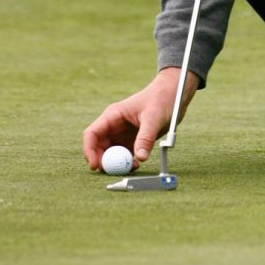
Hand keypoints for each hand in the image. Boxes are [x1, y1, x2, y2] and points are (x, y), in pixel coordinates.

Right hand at [82, 68, 198, 171]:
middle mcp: (114, 126)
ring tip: (132, 166)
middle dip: (103, 161)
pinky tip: (137, 163)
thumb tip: (140, 158)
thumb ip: (146, 137)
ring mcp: (122, 134)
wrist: (175, 93)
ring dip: (117, 163)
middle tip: (114, 171)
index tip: (95, 165)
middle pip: (98, 147)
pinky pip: (124, 155)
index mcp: (113, 116)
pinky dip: (127, 162)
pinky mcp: (133, 140)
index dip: (89, 151)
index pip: (92, 134)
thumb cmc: (162, 98)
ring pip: (111, 153)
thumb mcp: (154, 117)